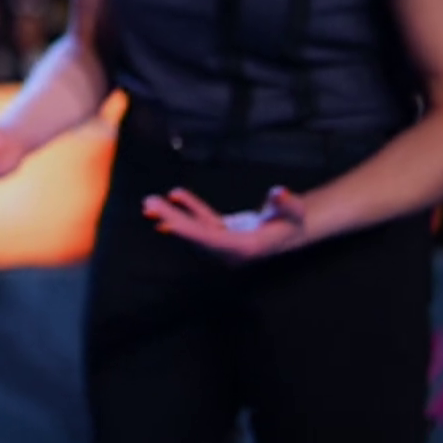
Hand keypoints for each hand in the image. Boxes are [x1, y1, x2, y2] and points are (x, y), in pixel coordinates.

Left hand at [143, 186, 308, 261]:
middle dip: (171, 219)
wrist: (290, 230)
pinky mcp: (219, 234)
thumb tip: (279, 192)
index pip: (211, 240)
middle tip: (148, 205)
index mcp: (244, 248)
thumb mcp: (294, 211)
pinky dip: (187, 208)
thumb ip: (286, 203)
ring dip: (171, 214)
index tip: (167, 223)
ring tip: (149, 202)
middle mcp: (228, 250)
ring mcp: (222, 243)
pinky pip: (200, 220)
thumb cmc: (292, 220)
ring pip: (193, 229)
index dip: (189, 231)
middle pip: (195, 235)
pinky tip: (174, 195)